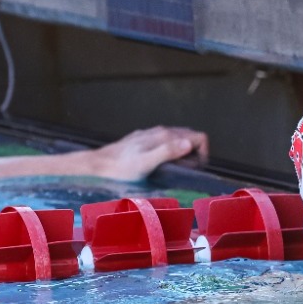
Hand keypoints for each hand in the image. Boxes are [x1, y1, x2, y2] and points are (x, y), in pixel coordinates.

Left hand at [78, 126, 208, 180]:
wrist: (99, 165)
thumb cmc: (121, 169)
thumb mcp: (146, 164)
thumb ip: (167, 152)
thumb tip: (189, 145)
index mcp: (165, 137)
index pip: (198, 137)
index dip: (203, 153)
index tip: (195, 168)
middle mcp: (161, 131)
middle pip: (190, 137)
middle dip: (195, 153)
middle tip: (185, 171)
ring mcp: (152, 134)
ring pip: (178, 139)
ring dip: (183, 153)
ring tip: (174, 170)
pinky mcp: (144, 140)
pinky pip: (166, 142)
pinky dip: (171, 152)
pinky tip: (160, 165)